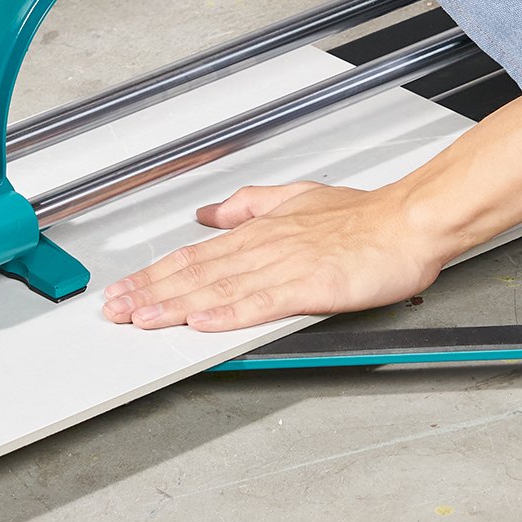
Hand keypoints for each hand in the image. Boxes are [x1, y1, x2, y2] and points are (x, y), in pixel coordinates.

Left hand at [100, 181, 448, 331]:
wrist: (407, 223)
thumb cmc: (362, 217)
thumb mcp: (295, 198)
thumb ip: (248, 206)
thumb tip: (209, 213)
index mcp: (259, 232)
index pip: (194, 256)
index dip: (154, 274)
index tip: (124, 289)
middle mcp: (264, 247)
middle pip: (195, 272)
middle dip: (149, 292)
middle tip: (114, 310)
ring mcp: (286, 267)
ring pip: (219, 288)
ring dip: (175, 305)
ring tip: (141, 320)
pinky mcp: (311, 286)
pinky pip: (262, 302)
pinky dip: (229, 313)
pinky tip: (202, 323)